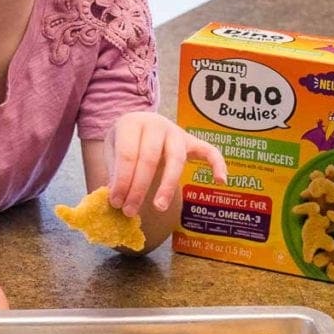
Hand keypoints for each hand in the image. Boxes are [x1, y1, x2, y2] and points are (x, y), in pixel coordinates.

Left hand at [105, 111, 226, 215]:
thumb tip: (115, 201)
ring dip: (167, 185)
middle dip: (139, 188)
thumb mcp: (112, 151)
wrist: (140, 123)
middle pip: (150, 159)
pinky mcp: (192, 141)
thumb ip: (115, 172)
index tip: (115, 202)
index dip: (121, 180)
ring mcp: (176, 132)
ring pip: (176, 159)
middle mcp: (156, 124)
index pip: (127, 154)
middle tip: (130, 211)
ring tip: (158, 208)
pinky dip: (218, 164)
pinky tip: (220, 181)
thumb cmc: (125, 141)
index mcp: (132, 123)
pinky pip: (210, 151)